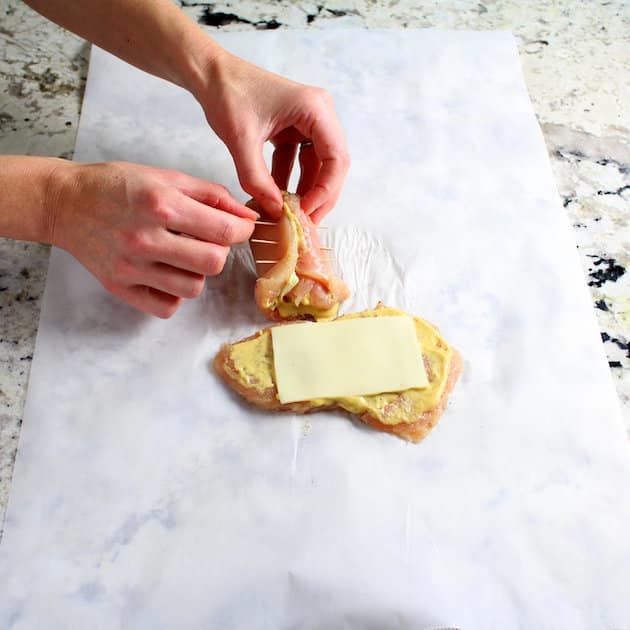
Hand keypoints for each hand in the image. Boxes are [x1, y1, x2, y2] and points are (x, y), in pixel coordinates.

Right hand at [50, 161, 256, 317]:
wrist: (65, 202)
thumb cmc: (117, 186)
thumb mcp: (166, 177)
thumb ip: (212, 195)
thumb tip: (248, 216)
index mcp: (161, 204)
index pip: (224, 230)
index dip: (242, 230)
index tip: (240, 228)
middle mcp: (145, 238)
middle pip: (213, 263)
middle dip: (219, 251)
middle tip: (207, 240)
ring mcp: (130, 267)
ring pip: (193, 288)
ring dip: (196, 273)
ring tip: (182, 256)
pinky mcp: (119, 287)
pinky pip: (167, 307)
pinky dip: (174, 294)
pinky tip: (165, 273)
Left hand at [198, 50, 349, 222]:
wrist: (210, 75)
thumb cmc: (227, 94)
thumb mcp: (241, 140)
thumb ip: (257, 179)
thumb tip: (276, 212)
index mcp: (315, 109)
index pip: (336, 158)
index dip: (326, 190)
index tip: (306, 212)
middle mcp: (319, 114)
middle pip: (332, 164)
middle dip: (320, 195)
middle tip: (305, 222)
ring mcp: (309, 122)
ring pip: (318, 165)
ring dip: (306, 190)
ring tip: (292, 215)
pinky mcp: (295, 129)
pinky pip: (300, 161)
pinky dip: (290, 180)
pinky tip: (278, 198)